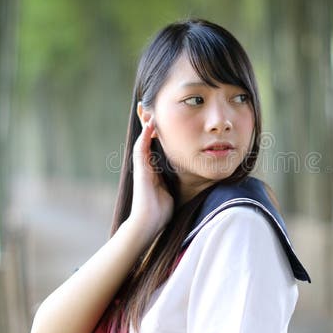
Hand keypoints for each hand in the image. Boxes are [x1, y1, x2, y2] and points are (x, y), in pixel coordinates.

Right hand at [130, 117, 173, 237]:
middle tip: (147, 108)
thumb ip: (176, 182)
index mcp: (154, 170)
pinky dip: (145, 138)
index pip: (155, 147)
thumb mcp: (171, 191)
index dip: (157, 133)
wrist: (148, 223)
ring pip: (142, 141)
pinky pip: (141, 150)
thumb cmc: (161, 211)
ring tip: (148, 111)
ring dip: (145, 127)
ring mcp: (141, 168)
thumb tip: (192, 178)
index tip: (161, 120)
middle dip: (147, 125)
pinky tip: (149, 126)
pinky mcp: (140, 171)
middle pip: (145, 140)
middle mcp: (146, 166)